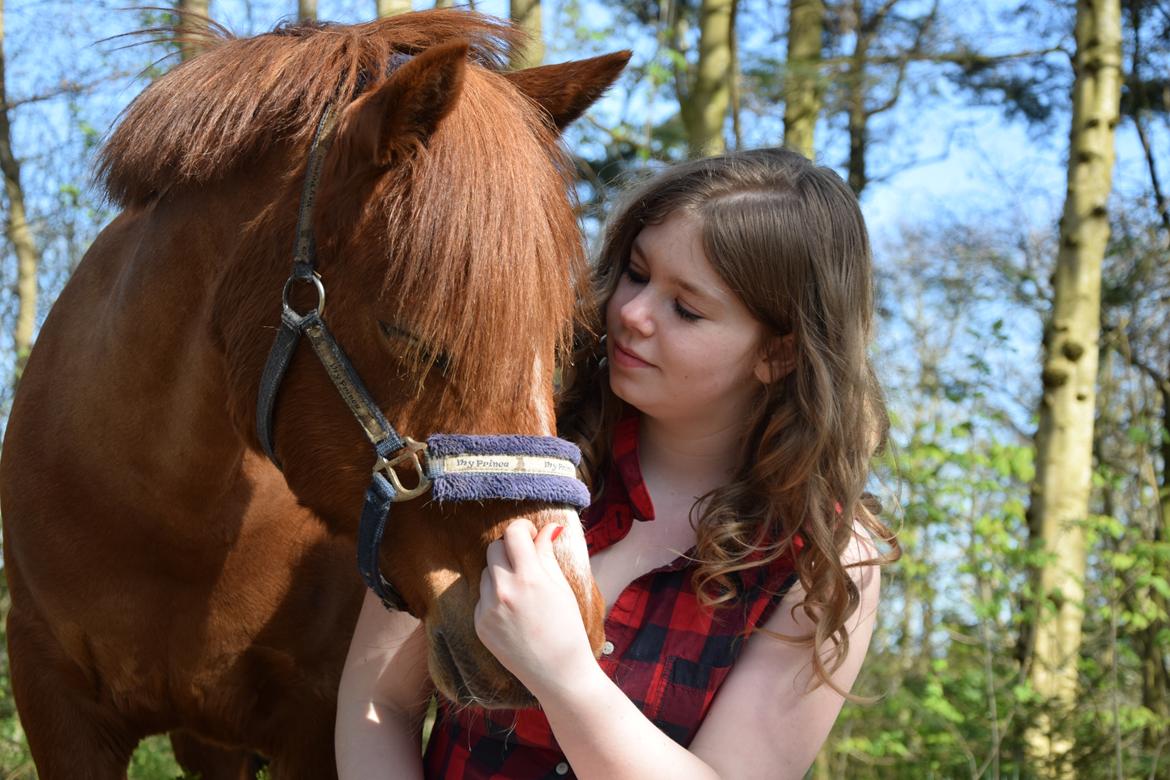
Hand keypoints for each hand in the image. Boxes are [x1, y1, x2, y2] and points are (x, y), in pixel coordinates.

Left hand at [474, 519, 597, 699]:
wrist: (558, 674)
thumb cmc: (567, 629)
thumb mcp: (561, 587)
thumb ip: (546, 554)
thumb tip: (546, 528)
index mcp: (529, 579)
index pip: (513, 533)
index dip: (523, 528)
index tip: (530, 534)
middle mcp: (503, 591)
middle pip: (494, 548)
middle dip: (510, 547)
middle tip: (525, 560)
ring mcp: (488, 609)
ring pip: (486, 572)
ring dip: (501, 572)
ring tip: (522, 591)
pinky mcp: (479, 624)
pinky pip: (482, 596)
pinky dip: (495, 596)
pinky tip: (513, 612)